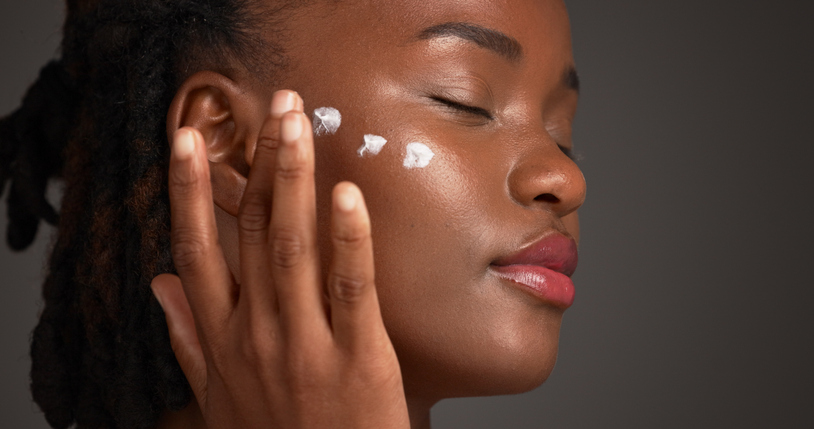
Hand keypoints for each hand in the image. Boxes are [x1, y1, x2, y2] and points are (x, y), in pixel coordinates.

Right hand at [150, 90, 409, 428]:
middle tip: (274, 105)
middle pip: (249, 231)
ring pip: (292, 246)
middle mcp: (257, 332)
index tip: (185, 140)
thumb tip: (159, 284)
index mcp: (223, 337)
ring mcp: (306, 342)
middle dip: (258, 161)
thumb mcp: (217, 395)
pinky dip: (349, 238)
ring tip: (297, 124)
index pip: (196, 249)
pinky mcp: (358, 355)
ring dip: (292, 180)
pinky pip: (351, 287)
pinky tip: (347, 194)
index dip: (188, 191)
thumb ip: (189, 338)